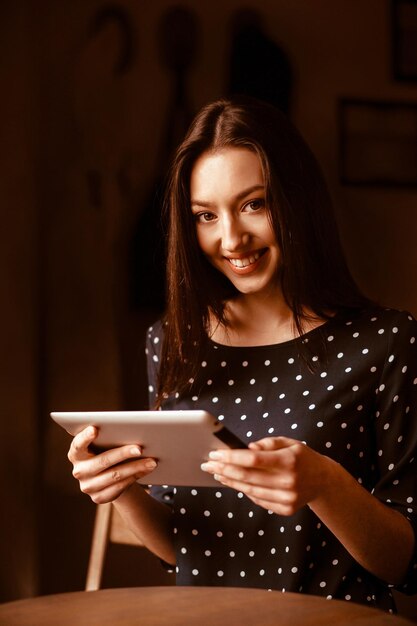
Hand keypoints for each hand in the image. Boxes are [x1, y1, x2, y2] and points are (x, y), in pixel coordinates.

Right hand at [68, 426, 157, 503]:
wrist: (107, 475)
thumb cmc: (106, 451)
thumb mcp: (103, 443)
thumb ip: (109, 436)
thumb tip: (133, 430)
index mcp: (76, 453)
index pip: (78, 445)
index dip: (85, 437)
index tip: (95, 429)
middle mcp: (79, 471)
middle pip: (103, 460)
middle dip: (123, 453)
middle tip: (140, 448)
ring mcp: (88, 486)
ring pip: (115, 475)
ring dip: (136, 467)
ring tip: (152, 461)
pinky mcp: (99, 498)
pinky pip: (120, 487)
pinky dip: (135, 476)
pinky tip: (146, 470)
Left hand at [201, 436, 332, 514]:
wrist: (323, 480)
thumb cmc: (301, 457)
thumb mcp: (289, 442)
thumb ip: (269, 443)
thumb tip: (248, 448)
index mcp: (289, 460)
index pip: (253, 460)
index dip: (231, 457)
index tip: (215, 454)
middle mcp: (289, 481)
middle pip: (248, 477)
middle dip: (224, 469)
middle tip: (208, 464)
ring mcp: (288, 498)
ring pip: (250, 490)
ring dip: (230, 482)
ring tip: (217, 473)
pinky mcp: (286, 509)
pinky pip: (258, 500)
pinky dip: (244, 491)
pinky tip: (233, 483)